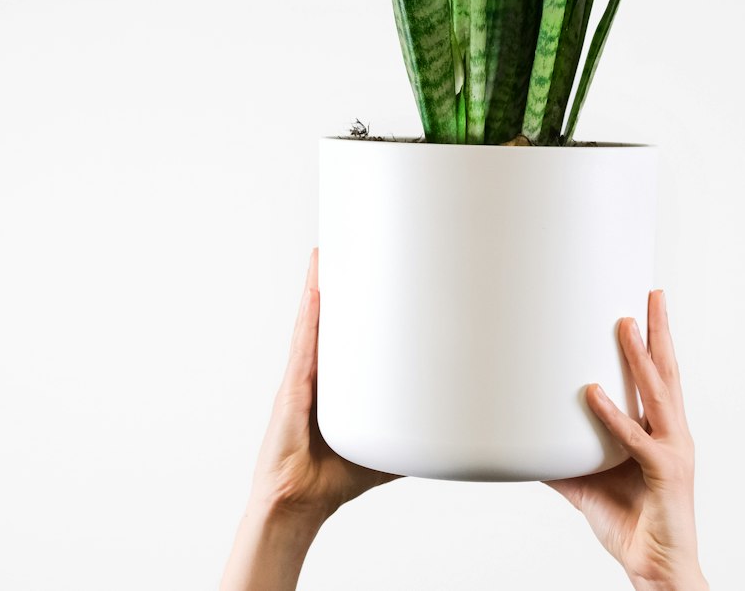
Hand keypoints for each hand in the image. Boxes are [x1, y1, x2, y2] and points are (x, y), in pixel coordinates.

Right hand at [248, 245, 400, 525]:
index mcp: (337, 381)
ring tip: (327, 253)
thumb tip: (452, 438)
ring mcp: (303, 377)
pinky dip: (310, 314)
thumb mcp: (383, 450)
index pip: (350, 333)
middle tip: (352, 243)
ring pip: (313, 322)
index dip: (358, 302)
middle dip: (337, 282)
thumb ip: (411, 439)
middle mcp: (318, 372)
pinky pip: (304, 344)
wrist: (298, 502)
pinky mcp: (293, 388)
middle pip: (329, 318)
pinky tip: (316, 288)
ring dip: (319, 286)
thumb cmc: (334, 477)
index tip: (374, 268)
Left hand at [544, 291, 706, 590]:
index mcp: (662, 432)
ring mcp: (673, 452)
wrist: (657, 570)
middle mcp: (673, 434)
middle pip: (668, 371)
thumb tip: (526, 447)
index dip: (655, 342)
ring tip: (625, 322)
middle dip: (660, 330)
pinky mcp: (665, 473)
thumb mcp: (590, 487)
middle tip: (653, 292)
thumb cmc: (633, 526)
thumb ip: (563, 463)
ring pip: (656, 393)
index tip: (647, 307)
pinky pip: (635, 438)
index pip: (661, 377)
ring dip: (639, 356)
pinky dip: (613, 414)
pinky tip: (592, 392)